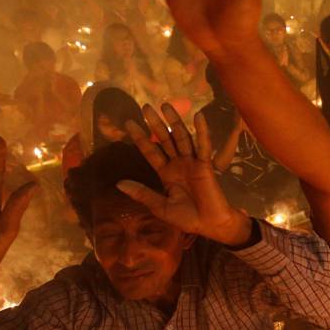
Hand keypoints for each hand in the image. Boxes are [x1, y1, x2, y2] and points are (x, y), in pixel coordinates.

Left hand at [119, 103, 251, 245]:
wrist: (210, 225)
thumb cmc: (187, 218)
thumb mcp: (160, 207)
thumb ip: (142, 193)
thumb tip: (119, 183)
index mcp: (166, 173)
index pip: (150, 151)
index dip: (140, 138)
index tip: (129, 123)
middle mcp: (178, 164)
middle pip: (164, 139)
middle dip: (155, 124)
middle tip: (145, 107)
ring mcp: (192, 162)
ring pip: (181, 138)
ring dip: (174, 121)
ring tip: (165, 105)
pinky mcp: (206, 165)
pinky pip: (203, 146)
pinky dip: (202, 132)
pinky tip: (198, 117)